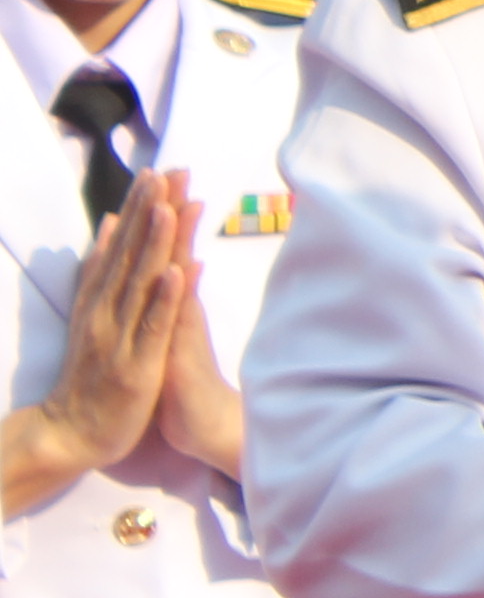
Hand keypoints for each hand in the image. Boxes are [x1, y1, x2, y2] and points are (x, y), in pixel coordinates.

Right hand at [3, 175, 189, 511]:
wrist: (71, 431)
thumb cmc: (91, 374)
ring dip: (155, 244)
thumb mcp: (94, 315)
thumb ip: (102, 272)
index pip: (122, 246)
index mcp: (100, 300)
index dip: (138, 209)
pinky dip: (163, 297)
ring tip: (169, 205)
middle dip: (148, 212)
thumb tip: (113, 225)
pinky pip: (152, 326)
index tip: (155, 171)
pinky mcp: (136, 364)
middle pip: (130, 255)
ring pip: (140, 283)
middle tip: (166, 171)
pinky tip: (177, 269)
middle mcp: (106, 311)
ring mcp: (119, 337)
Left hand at [154, 200, 240, 483]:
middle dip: (174, 209)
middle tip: (179, 168)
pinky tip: (186, 265)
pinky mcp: (181, 352)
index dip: (163, 212)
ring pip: (179, 275)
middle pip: (174, 250)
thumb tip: (186, 262)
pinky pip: (179, 317)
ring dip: (180, 238)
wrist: (206, 428)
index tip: (164, 175)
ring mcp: (181, 327)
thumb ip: (178, 300)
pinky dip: (181, 292)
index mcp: (171, 303)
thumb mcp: (176, 335)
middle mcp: (178, 308)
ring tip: (182, 198)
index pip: (166, 248)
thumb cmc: (185, 385)